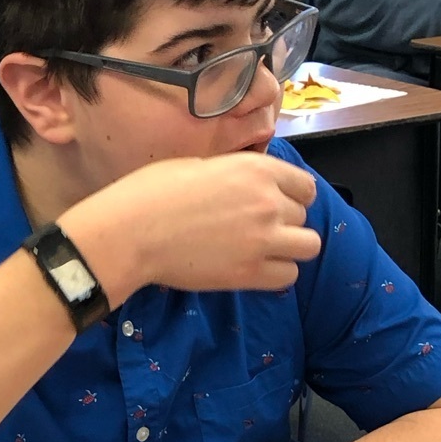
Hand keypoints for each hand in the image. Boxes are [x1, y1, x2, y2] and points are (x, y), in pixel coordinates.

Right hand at [60, 153, 320, 307]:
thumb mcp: (199, 165)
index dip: (292, 196)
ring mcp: (263, 240)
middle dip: (285, 222)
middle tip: (256, 229)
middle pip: (304, 217)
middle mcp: (269, 202)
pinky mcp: (250, 273)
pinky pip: (288, 276)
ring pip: (308, 247)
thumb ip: (233, 175)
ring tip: (263, 251)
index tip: (275, 204)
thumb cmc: (152, 192)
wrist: (132, 232)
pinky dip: (276, 273)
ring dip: (289, 248)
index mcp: (257, 169)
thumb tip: (241, 186)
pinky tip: (254, 268)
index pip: (306, 187)